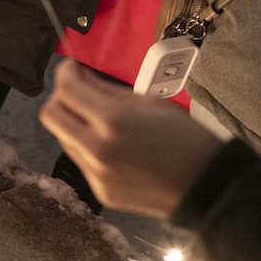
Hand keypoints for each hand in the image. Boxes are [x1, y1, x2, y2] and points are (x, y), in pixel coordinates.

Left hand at [37, 60, 226, 218]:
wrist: (208, 186)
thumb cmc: (186, 139)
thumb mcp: (150, 103)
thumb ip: (108, 91)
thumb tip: (82, 79)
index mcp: (112, 121)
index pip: (67, 90)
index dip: (65, 74)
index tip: (72, 69)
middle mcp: (97, 149)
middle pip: (51, 115)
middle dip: (61, 98)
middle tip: (78, 91)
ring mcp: (96, 174)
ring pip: (64, 138)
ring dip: (73, 123)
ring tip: (97, 119)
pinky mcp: (101, 191)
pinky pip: (81, 161)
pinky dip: (89, 147)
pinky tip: (111, 145)